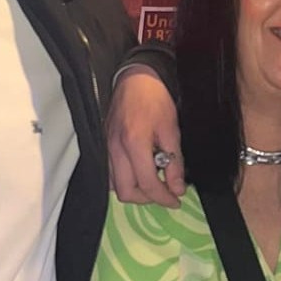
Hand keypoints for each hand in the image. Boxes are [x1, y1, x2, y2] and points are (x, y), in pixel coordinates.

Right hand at [108, 66, 184, 205]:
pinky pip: (110, 175)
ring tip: (153, 183)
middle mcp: (115, 150)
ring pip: (115, 186)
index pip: (147, 183)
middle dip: (147, 199)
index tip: (176, 200)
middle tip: (165, 193)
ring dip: (135, 191)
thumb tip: (177, 188)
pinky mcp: (103, 147)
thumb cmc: (155, 100)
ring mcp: (106, 149)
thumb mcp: (172, 131)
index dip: (164, 198)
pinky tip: (139, 173)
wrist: (135, 80)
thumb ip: (174, 163)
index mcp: (134, 143)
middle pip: (126, 192)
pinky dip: (125, 180)